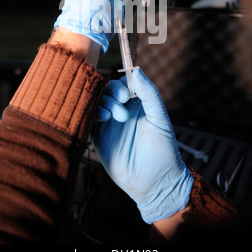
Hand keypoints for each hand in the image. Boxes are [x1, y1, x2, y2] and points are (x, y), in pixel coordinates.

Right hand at [91, 69, 192, 223]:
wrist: (155, 181)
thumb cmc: (163, 149)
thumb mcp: (159, 117)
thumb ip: (149, 93)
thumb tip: (137, 70)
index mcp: (136, 105)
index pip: (122, 84)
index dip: (121, 84)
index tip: (127, 94)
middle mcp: (121, 111)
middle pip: (106, 91)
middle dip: (111, 94)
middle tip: (121, 107)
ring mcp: (109, 125)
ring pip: (96, 104)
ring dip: (101, 104)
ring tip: (111, 116)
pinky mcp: (98, 138)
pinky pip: (88, 121)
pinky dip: (90, 115)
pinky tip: (100, 118)